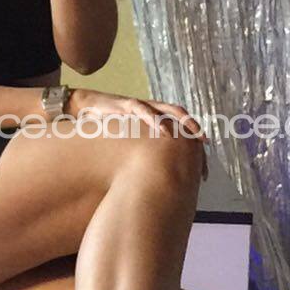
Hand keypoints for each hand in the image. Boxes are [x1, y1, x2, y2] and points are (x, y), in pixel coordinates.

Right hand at [68, 89, 209, 177]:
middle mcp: (152, 111)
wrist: (83, 108)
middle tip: (206, 146)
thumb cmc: (106, 129)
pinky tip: (163, 129)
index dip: (193, 149)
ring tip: (194, 135)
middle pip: (181, 118)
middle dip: (195, 131)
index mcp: (154, 122)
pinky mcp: (125, 104)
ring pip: (169, 110)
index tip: (203, 169)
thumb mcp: (126, 145)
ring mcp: (141, 106)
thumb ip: (141, 158)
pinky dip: (153, 118)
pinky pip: (142, 108)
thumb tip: (150, 185)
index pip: (180, 133)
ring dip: (183, 121)